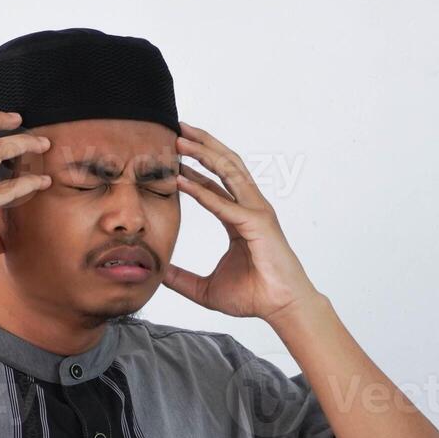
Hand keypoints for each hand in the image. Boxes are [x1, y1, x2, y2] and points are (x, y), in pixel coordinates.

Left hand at [162, 121, 321, 322]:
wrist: (280, 308)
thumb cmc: (253, 296)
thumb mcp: (205, 288)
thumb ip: (181, 279)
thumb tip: (158, 275)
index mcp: (240, 217)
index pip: (216, 183)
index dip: (195, 167)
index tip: (174, 153)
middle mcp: (250, 208)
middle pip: (225, 166)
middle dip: (202, 145)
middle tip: (177, 128)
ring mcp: (256, 212)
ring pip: (228, 173)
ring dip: (203, 154)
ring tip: (180, 140)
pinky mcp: (257, 224)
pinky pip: (224, 203)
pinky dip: (203, 191)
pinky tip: (183, 180)